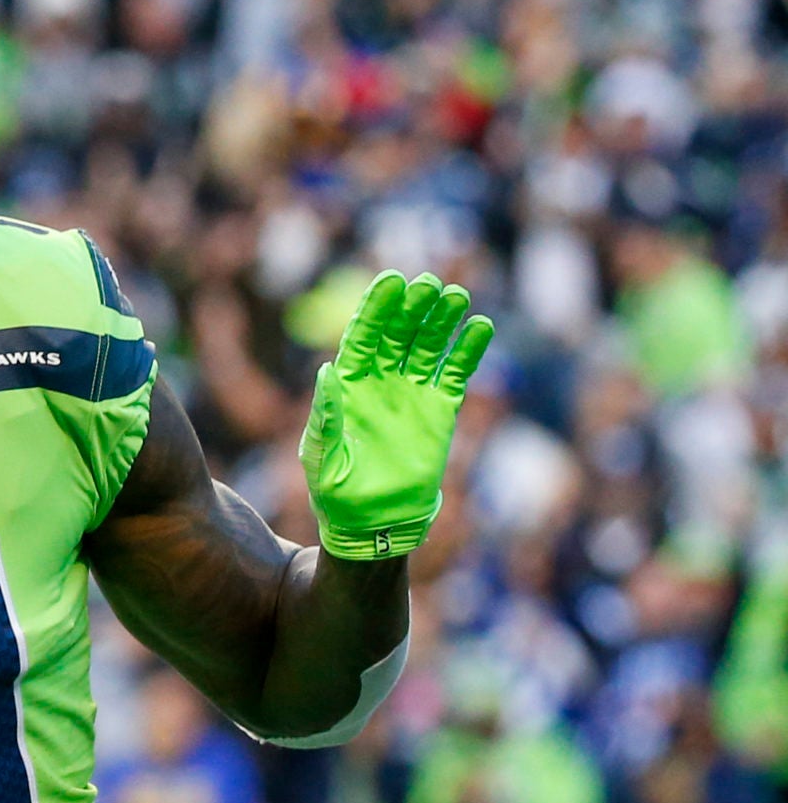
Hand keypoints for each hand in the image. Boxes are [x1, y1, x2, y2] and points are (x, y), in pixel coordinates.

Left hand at [301, 270, 492, 560]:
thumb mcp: (322, 456)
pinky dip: (468, 351)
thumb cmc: (336, 491)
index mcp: (348, 385)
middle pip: (398, 333)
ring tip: (455, 296)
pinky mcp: (440, 411)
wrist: (373, 522)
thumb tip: (327, 371)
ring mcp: (411, 393)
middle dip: (412, 308)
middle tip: (428, 284)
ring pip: (428, 347)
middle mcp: (380, 382)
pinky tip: (480, 327)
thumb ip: (326, 416)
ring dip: (441, 321)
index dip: (377, 308)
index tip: (392, 280)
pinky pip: (456, 374)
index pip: (363, 336)